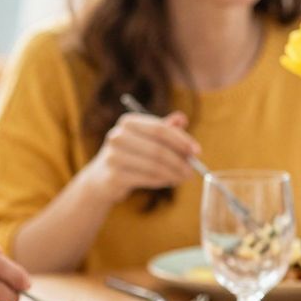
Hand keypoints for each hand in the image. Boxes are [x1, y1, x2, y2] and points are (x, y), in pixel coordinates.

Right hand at [77, 110, 199, 202]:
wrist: (104, 177)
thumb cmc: (132, 153)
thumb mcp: (147, 137)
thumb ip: (165, 128)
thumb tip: (182, 118)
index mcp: (128, 122)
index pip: (160, 129)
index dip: (182, 140)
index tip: (197, 151)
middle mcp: (117, 136)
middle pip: (159, 149)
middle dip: (180, 161)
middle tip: (192, 170)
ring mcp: (113, 156)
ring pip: (155, 166)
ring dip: (174, 174)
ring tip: (184, 177)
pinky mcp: (114, 176)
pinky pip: (147, 179)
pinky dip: (163, 181)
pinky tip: (170, 181)